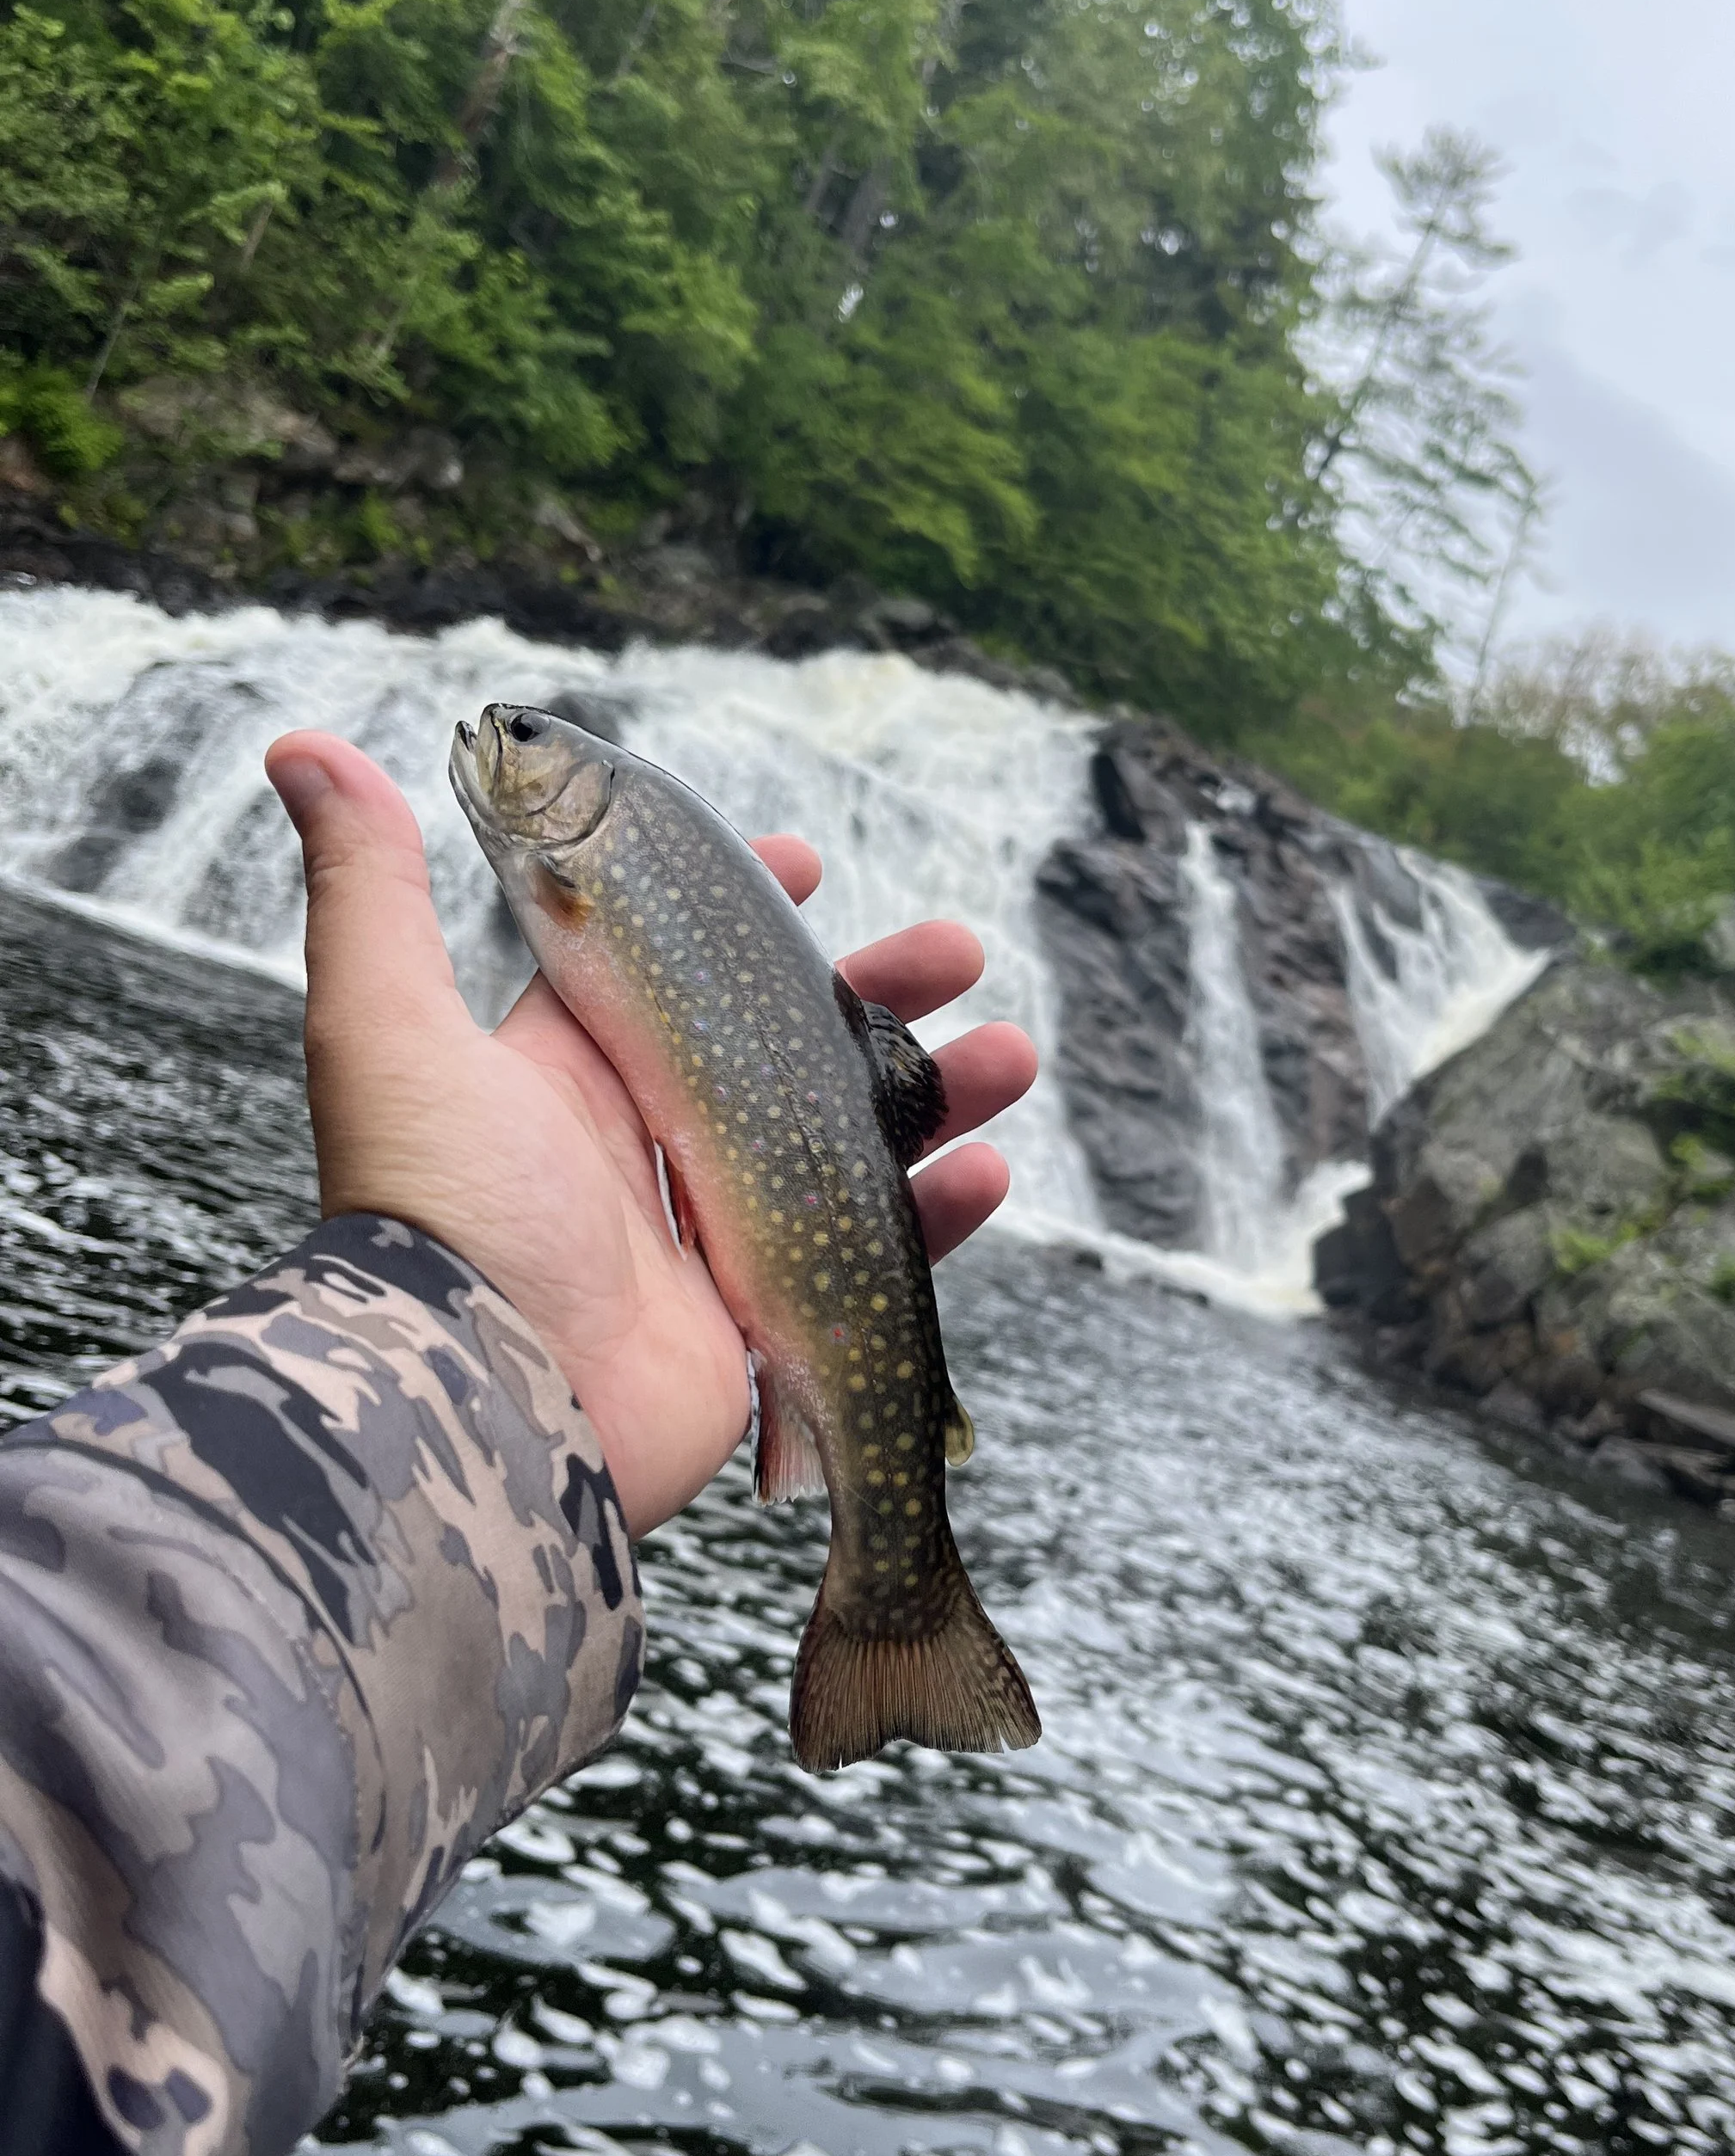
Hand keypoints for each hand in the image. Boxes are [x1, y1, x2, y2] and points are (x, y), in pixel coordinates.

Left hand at [263, 732, 1037, 1536]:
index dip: (738, 913)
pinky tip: (984, 1171)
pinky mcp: (762, 1327)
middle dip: (881, 995)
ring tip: (1010, 1053)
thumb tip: (302, 748)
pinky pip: (872, 1262)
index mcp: (567, 1075)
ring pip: (849, 1148)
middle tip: (961, 948)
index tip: (808, 858)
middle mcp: (641, 1153)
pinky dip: (935, 1218)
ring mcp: (708, 1242)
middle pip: (786, 1051)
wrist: (487, 1407)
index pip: (666, 972)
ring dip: (936, 1096)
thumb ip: (369, 891)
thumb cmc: (437, 1212)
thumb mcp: (387, 1029)